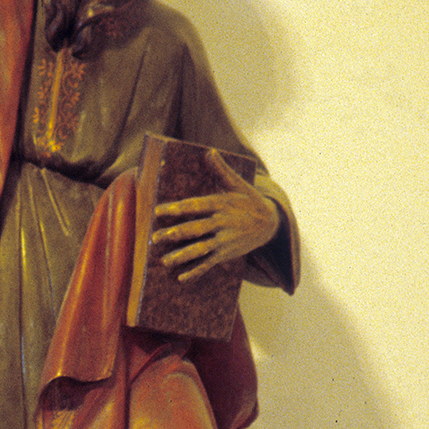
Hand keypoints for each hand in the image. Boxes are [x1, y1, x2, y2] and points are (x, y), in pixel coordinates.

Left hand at [151, 150, 279, 282]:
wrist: (272, 224)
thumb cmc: (250, 201)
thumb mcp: (239, 184)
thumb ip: (221, 170)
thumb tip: (210, 151)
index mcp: (222, 204)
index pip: (196, 206)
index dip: (178, 208)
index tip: (159, 210)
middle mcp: (222, 223)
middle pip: (196, 229)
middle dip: (176, 234)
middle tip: (156, 237)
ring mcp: (224, 241)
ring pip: (201, 249)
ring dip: (182, 256)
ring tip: (165, 261)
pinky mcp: (226, 254)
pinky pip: (209, 263)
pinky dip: (196, 271)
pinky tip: (182, 278)